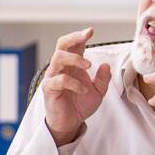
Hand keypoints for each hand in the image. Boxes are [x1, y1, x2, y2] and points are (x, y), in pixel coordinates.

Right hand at [42, 26, 110, 144]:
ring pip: (58, 58)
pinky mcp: (49, 89)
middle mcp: (61, 68)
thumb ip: (103, 79)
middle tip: (85, 36)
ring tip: (88, 66)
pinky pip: (59, 80)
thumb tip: (105, 65)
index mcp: (72, 65)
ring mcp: (53, 77)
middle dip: (73, 37)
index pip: (73, 45)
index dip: (80, 36)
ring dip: (74, 58)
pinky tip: (83, 89)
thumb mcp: (98, 92)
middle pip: (61, 45)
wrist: (70, 124)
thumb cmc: (80, 105)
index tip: (90, 30)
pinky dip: (73, 82)